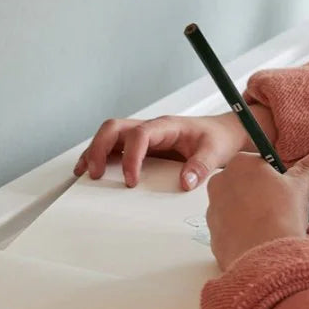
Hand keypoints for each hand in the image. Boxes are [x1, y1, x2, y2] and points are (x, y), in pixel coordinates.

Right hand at [74, 113, 251, 190]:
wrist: (224, 133)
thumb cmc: (218, 138)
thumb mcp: (216, 151)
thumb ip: (202, 166)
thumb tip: (185, 182)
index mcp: (166, 126)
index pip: (139, 135)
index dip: (132, 157)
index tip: (132, 181)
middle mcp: (150, 128)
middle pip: (114, 129)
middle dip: (99, 149)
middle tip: (96, 173)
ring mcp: (143, 137)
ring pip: (109, 136)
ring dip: (94, 152)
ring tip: (84, 172)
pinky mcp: (141, 147)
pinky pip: (114, 147)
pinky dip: (100, 157)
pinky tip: (91, 170)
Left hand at [205, 146, 308, 271]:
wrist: (263, 255)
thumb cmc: (279, 216)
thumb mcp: (301, 187)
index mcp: (239, 164)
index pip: (262, 166)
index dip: (281, 181)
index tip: (291, 193)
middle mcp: (220, 184)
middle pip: (253, 190)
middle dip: (277, 203)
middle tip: (296, 216)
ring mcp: (214, 210)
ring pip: (247, 212)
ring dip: (269, 221)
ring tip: (291, 234)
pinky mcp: (214, 234)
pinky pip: (237, 232)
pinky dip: (253, 236)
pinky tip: (272, 245)